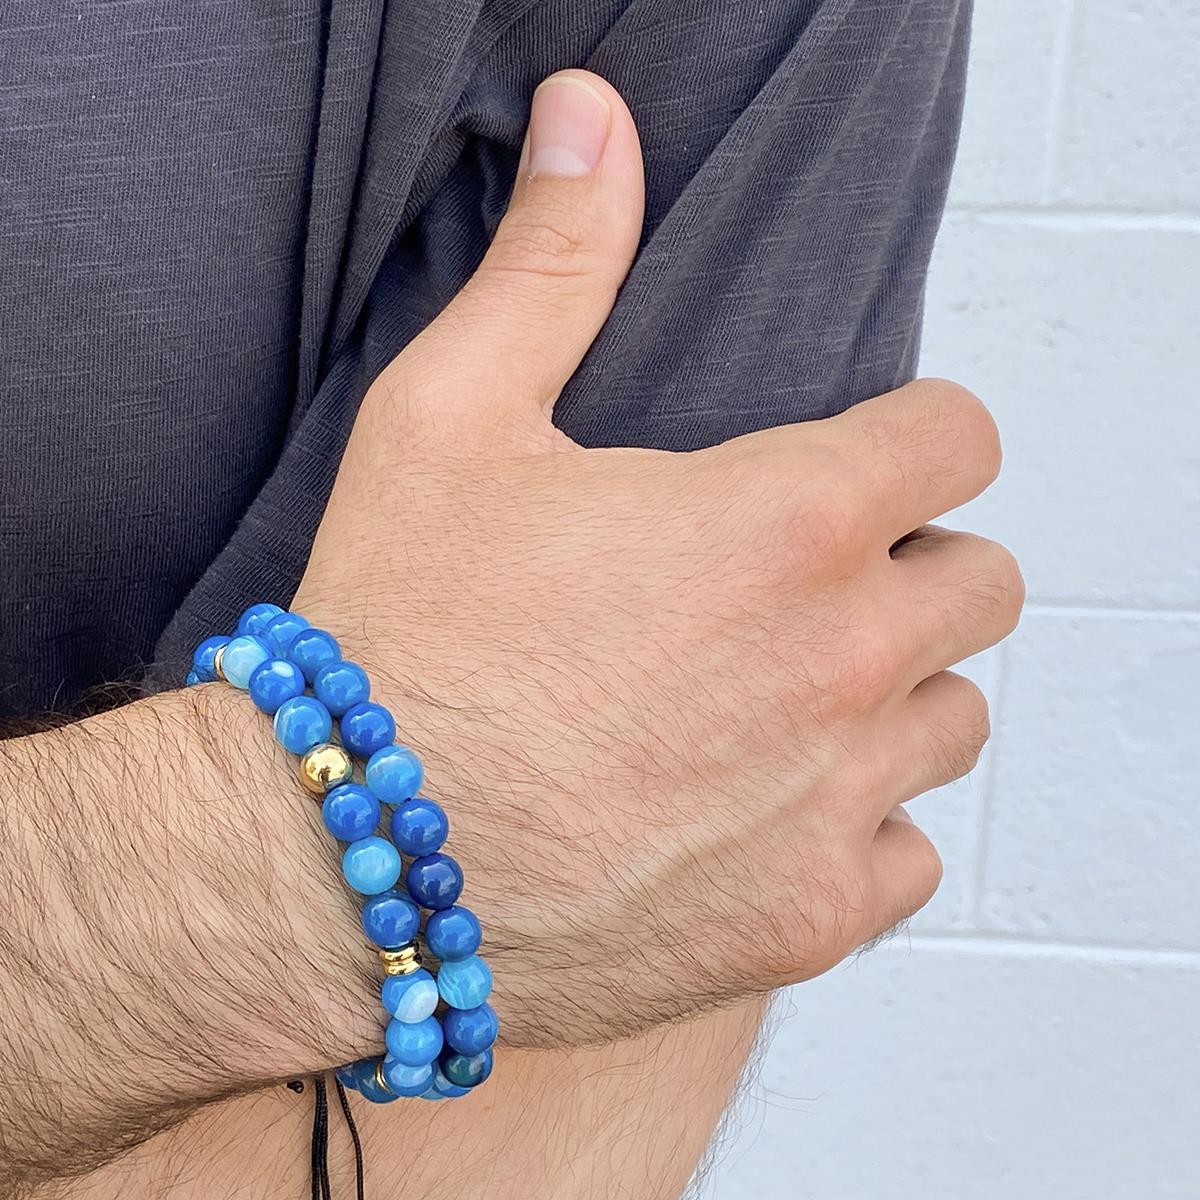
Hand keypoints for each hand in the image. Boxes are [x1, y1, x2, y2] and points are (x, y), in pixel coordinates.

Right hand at [294, 69, 1022, 1046]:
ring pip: (949, 720)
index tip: (859, 465)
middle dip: (909, 568)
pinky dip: (852, 828)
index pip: (954, 440)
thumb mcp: (451, 416)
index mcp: (787, 523)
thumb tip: (590, 121)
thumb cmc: (396, 640)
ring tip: (772, 700)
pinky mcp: (807, 919)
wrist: (340, 865)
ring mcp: (835, 802)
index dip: (910, 439)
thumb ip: (553, 265)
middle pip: (977, 584)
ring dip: (886, 697)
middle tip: (800, 586)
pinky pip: (904, 854)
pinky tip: (759, 812)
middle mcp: (843, 663)